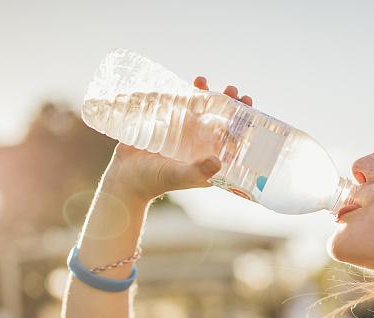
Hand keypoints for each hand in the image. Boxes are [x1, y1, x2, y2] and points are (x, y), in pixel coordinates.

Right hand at [104, 77, 253, 202]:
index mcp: (209, 158)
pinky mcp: (167, 124)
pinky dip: (185, 93)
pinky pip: (180, 105)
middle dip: (229, 104)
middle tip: (232, 90)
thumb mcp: (178, 176)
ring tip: (204, 81)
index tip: (248, 107)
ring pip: (201, 109)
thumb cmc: (153, 181)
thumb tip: (218, 161)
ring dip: (207, 94)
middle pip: (220, 120)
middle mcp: (200, 145)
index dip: (243, 124)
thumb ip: (197, 172)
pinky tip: (189, 83)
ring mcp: (184, 133)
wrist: (124, 177)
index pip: (233, 139)